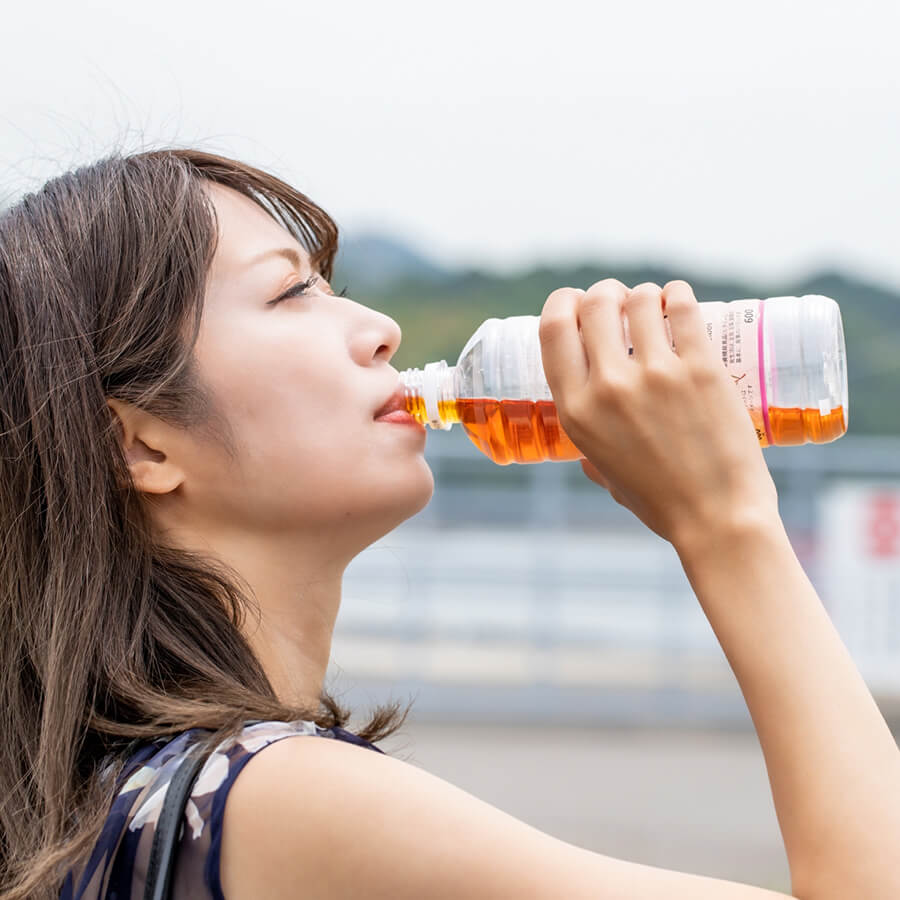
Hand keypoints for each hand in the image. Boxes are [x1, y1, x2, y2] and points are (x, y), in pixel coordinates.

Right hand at [538, 279, 780, 548]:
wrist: (718, 518)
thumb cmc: (661, 503)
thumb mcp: (605, 474)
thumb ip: (591, 452)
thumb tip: (584, 451)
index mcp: (577, 412)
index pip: (553, 330)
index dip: (561, 303)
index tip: (574, 301)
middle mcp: (609, 387)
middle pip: (594, 304)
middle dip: (603, 293)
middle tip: (618, 300)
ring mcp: (656, 375)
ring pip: (639, 299)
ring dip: (642, 295)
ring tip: (652, 304)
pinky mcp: (701, 368)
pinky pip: (682, 307)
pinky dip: (677, 294)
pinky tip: (678, 299)